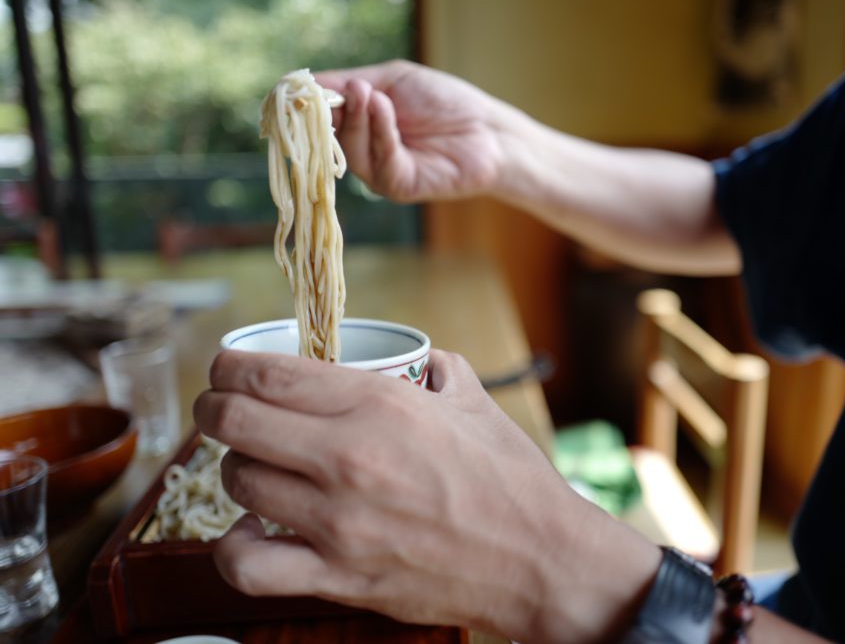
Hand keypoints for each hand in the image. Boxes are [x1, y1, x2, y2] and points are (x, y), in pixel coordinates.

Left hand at [193, 349, 659, 642]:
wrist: (540, 559)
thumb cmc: (511, 480)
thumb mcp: (475, 403)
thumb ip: (440, 368)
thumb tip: (423, 359)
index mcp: (380, 404)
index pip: (267, 372)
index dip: (228, 365)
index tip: (225, 368)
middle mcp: (349, 458)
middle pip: (234, 421)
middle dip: (214, 408)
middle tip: (220, 409)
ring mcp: (338, 522)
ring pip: (237, 483)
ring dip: (234, 468)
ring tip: (254, 467)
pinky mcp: (338, 576)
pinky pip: (249, 564)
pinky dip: (235, 546)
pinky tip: (252, 531)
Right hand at [315, 60, 531, 202]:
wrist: (488, 131)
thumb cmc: (445, 102)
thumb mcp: (393, 80)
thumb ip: (351, 82)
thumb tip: (306, 83)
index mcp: (357, 124)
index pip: (318, 118)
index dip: (303, 105)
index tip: (291, 89)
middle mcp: (362, 151)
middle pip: (327, 136)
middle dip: (331, 111)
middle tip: (344, 87)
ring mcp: (378, 171)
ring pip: (350, 149)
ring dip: (357, 117)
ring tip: (369, 93)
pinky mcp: (397, 186)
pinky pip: (379, 160)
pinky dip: (379, 131)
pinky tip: (384, 106)